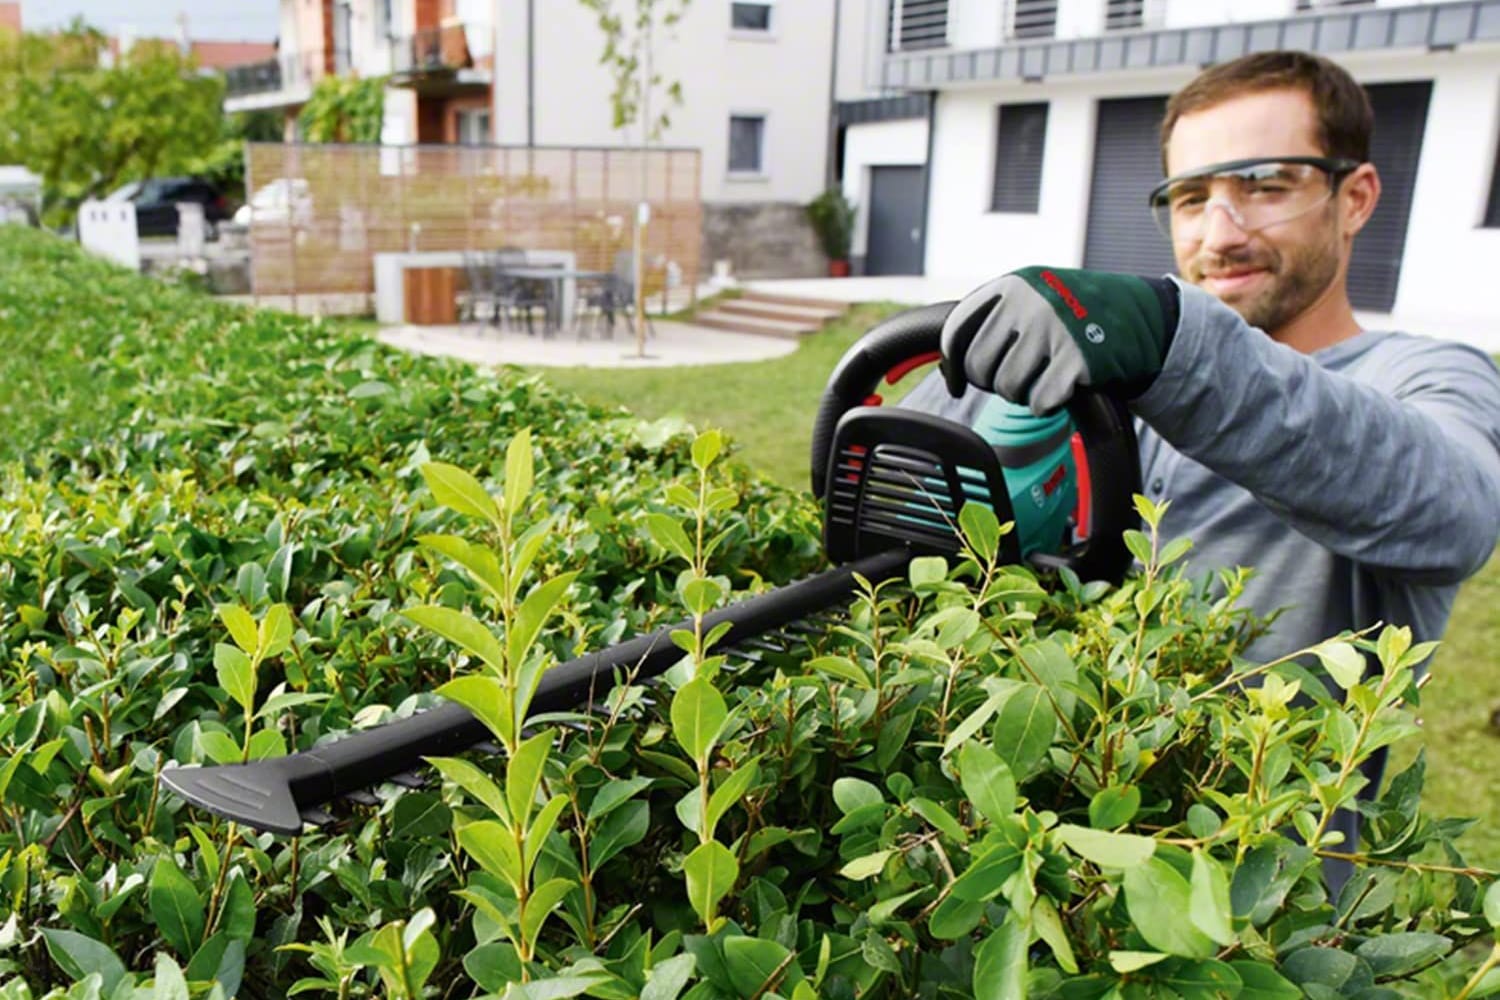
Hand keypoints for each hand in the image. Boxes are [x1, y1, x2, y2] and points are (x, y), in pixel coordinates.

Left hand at [939, 266, 1180, 412]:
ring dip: (1021, 394)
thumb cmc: (1075, 314)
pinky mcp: (1077, 360)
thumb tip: (946, 365)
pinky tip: (1062, 386)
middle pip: (979, 366)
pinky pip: (1039, 403)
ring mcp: (1053, 330)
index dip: (951, 364)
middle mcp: (1028, 303)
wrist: (1139, 316)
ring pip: (1007, 389)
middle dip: (993, 382)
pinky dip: (1047, 404)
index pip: (956, 330)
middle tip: (1017, 378)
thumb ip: (993, 319)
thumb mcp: (1032, 297)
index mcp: (1011, 285)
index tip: (955, 384)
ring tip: (1043, 377)